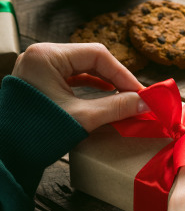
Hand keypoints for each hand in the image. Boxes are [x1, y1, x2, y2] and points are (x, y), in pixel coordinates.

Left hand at [12, 43, 149, 131]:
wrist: (8, 156)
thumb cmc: (38, 134)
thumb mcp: (82, 118)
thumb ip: (116, 107)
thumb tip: (145, 103)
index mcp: (48, 56)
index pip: (97, 55)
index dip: (123, 73)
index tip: (139, 92)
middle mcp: (43, 56)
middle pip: (90, 59)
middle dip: (115, 78)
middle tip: (134, 95)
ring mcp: (41, 68)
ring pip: (83, 68)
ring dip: (105, 81)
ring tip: (123, 94)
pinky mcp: (43, 82)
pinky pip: (73, 78)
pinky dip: (92, 86)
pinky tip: (105, 92)